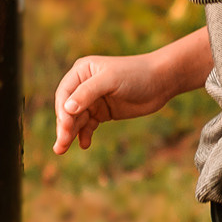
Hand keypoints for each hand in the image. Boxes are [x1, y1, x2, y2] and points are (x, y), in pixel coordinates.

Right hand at [52, 51, 176, 152]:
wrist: (161, 81)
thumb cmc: (136, 74)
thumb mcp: (111, 80)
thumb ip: (88, 92)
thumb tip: (67, 108)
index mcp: (81, 71)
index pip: (64, 94)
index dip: (62, 111)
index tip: (65, 127)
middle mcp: (84, 85)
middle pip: (67, 109)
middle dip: (64, 127)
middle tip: (60, 146)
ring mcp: (93, 100)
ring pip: (76, 119)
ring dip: (70, 134)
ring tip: (62, 150)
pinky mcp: (103, 112)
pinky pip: (88, 125)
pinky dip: (84, 135)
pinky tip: (84, 144)